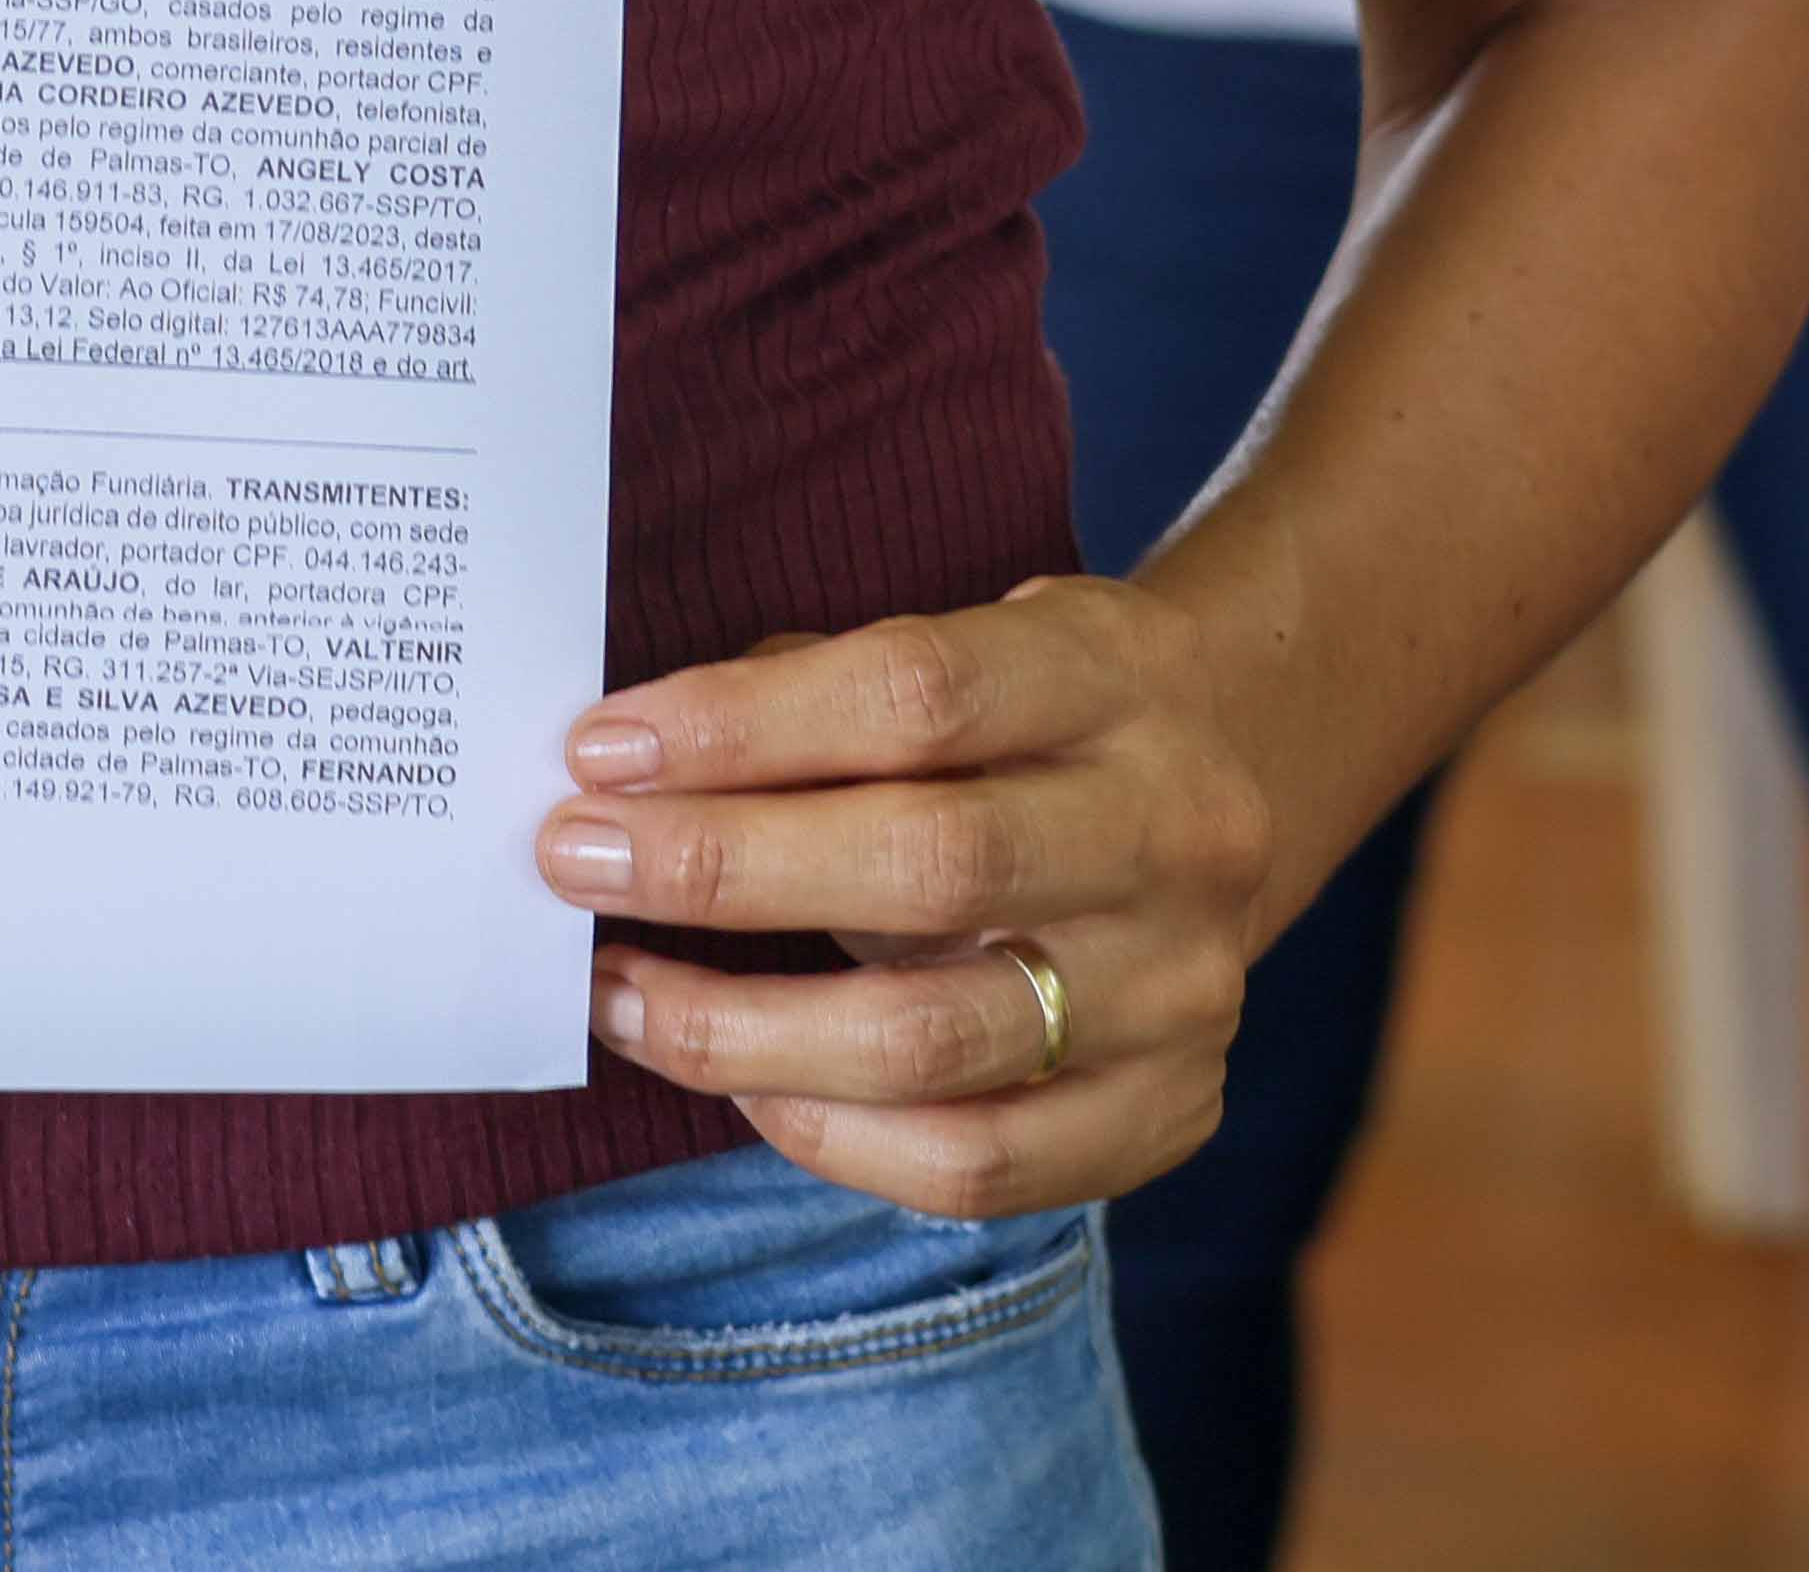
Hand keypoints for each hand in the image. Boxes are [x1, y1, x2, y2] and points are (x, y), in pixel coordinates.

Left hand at [540, 577, 1289, 1217]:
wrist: (1234, 786)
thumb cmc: (1032, 715)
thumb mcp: (968, 642)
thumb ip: (818, 691)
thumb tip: (627, 766)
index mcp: (1117, 677)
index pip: (921, 694)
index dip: (746, 724)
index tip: (602, 752)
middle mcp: (1173, 832)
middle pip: (931, 864)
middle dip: (724, 868)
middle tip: (574, 861)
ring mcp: (1181, 987)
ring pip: (936, 1042)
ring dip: (739, 1030)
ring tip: (618, 995)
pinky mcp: (1170, 1111)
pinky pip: (975, 1167)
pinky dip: (831, 1136)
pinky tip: (743, 1084)